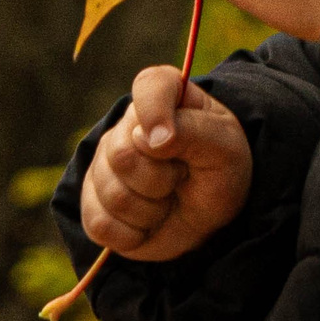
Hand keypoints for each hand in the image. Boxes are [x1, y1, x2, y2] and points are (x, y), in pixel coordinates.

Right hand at [79, 64, 252, 261]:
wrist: (212, 216)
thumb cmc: (221, 170)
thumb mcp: (225, 148)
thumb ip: (192, 131)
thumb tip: (145, 137)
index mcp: (165, 98)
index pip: (149, 85)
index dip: (155, 113)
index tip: (167, 143)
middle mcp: (127, 127)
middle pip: (122, 155)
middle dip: (161, 180)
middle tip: (181, 178)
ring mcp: (104, 165)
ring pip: (112, 195)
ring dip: (151, 211)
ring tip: (168, 200)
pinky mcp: (94, 203)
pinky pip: (99, 225)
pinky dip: (133, 235)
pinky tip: (149, 223)